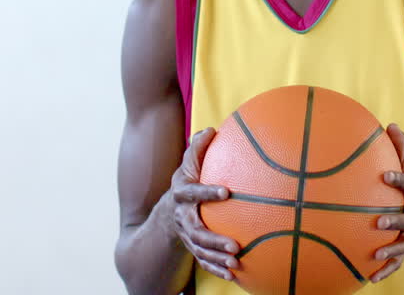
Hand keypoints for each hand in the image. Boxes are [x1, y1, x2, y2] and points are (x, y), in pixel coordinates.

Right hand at [169, 127, 239, 280]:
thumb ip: (197, 149)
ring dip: (216, 258)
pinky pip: (203, 261)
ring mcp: (186, 235)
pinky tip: (232, 274)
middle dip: (214, 239)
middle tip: (234, 245)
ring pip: (200, 249)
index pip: (193, 193)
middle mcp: (182, 217)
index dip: (207, 192)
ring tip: (236, 262)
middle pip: (196, 230)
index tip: (227, 192)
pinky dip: (216, 268)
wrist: (167, 211)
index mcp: (182, 194)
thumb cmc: (186, 183)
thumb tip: (211, 129)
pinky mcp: (192, 247)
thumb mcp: (188, 165)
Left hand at [370, 123, 403, 283]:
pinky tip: (371, 278)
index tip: (385, 175)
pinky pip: (398, 262)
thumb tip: (391, 125)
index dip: (401, 180)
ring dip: (392, 250)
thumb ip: (401, 149)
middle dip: (396, 220)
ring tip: (376, 254)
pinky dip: (387, 270)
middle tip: (378, 221)